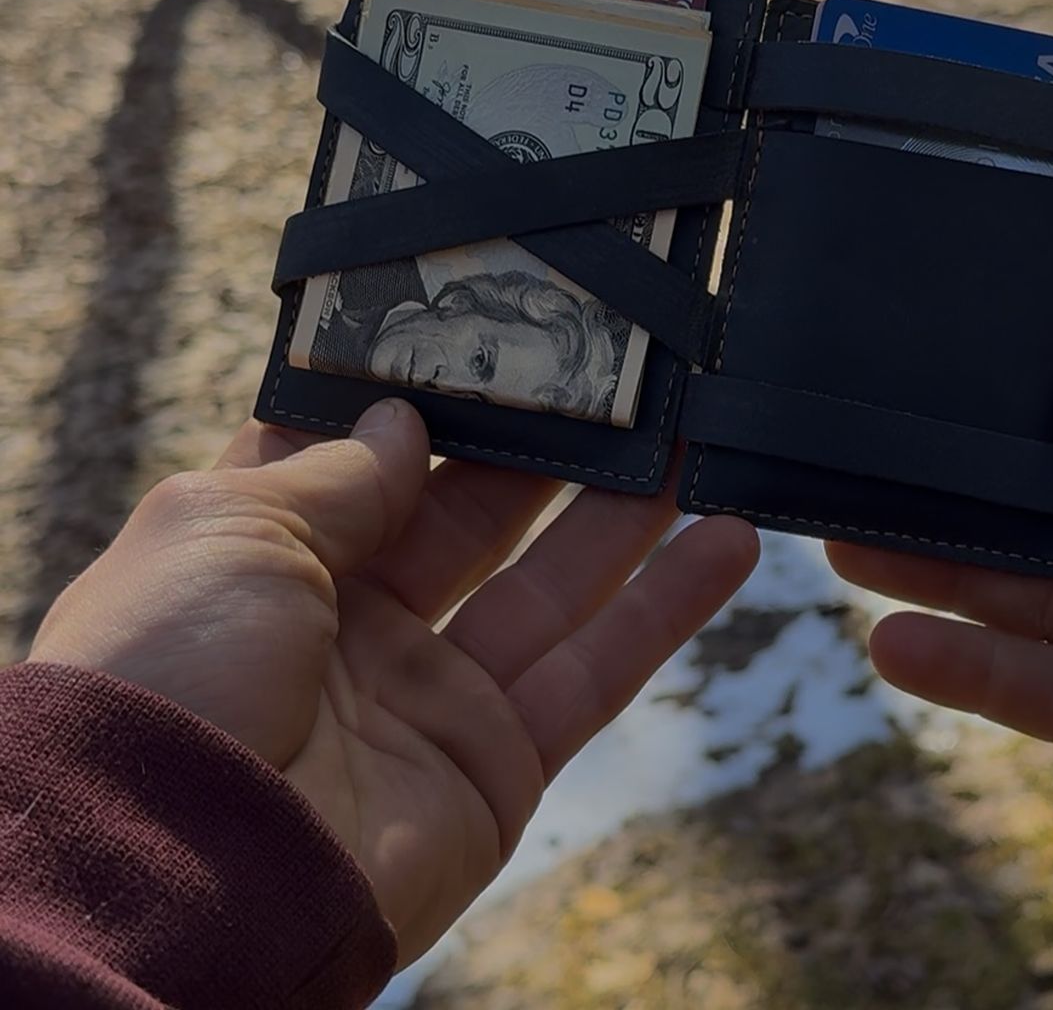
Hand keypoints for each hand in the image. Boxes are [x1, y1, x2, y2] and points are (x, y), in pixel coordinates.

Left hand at [30, 403, 758, 964]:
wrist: (179, 877)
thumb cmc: (168, 675)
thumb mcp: (227, 528)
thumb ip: (334, 471)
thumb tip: (402, 418)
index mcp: (267, 555)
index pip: (360, 455)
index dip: (428, 394)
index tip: (497, 330)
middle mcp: (351, 617)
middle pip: (475, 506)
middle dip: (546, 441)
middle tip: (622, 372)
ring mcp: (430, 691)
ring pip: (552, 578)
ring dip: (627, 510)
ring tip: (696, 436)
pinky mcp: (497, 761)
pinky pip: (596, 671)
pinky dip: (667, 610)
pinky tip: (728, 542)